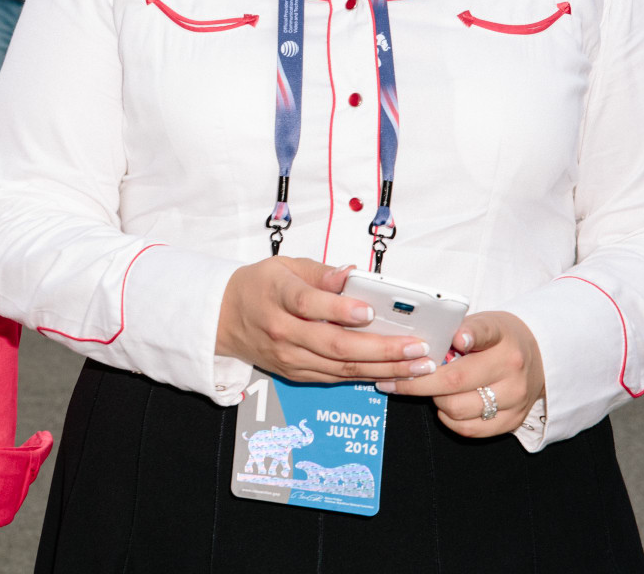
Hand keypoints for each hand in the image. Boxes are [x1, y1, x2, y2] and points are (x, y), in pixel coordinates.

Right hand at [216, 258, 438, 383]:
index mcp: (277, 296)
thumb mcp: (283, 266)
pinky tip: (394, 372)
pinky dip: (367, 376)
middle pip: (334, 346)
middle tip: (416, 346)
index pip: (308, 304)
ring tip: (418, 364)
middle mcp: (283, 332)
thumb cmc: (258, 287)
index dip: (339, 309)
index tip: (368, 311)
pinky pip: (336, 378)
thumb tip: (351, 274)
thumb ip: (320, 272)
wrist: (225, 319)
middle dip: (381, 349)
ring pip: (341, 368)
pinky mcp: (297, 374)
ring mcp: (290, 358)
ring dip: (384, 368)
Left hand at [379, 311, 544, 437]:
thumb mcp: (484, 322)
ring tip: (426, 389)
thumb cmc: (499, 338)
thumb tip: (426, 341)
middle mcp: (511, 370)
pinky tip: (442, 405)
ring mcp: (515, 399)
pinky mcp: (512, 421)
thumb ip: (457, 329)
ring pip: (458, 409)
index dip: (467, 336)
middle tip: (397, 378)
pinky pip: (470, 429)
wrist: (538, 358)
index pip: (482, 333)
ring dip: (433, 400)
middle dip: (417, 381)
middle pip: (454, 381)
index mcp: (502, 338)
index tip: (455, 338)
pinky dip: (449, 419)